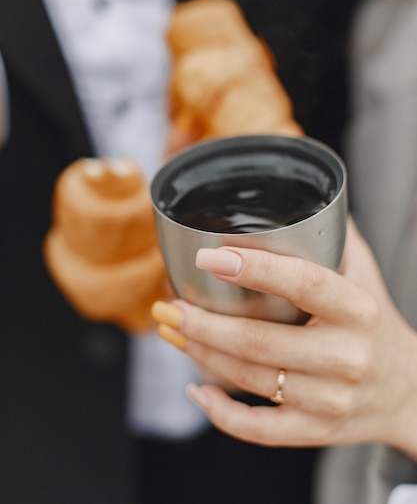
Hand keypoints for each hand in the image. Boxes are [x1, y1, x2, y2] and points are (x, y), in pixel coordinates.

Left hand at [152, 218, 416, 456]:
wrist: (406, 388)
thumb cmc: (374, 319)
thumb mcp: (363, 271)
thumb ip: (331, 234)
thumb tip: (293, 194)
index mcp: (357, 309)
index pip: (303, 283)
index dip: (254, 269)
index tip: (207, 258)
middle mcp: (346, 356)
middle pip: (259, 341)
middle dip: (204, 323)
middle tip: (170, 304)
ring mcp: (331, 399)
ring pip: (249, 380)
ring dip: (202, 354)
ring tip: (173, 331)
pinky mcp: (316, 429)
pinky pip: (260, 430)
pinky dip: (220, 413)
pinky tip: (196, 389)